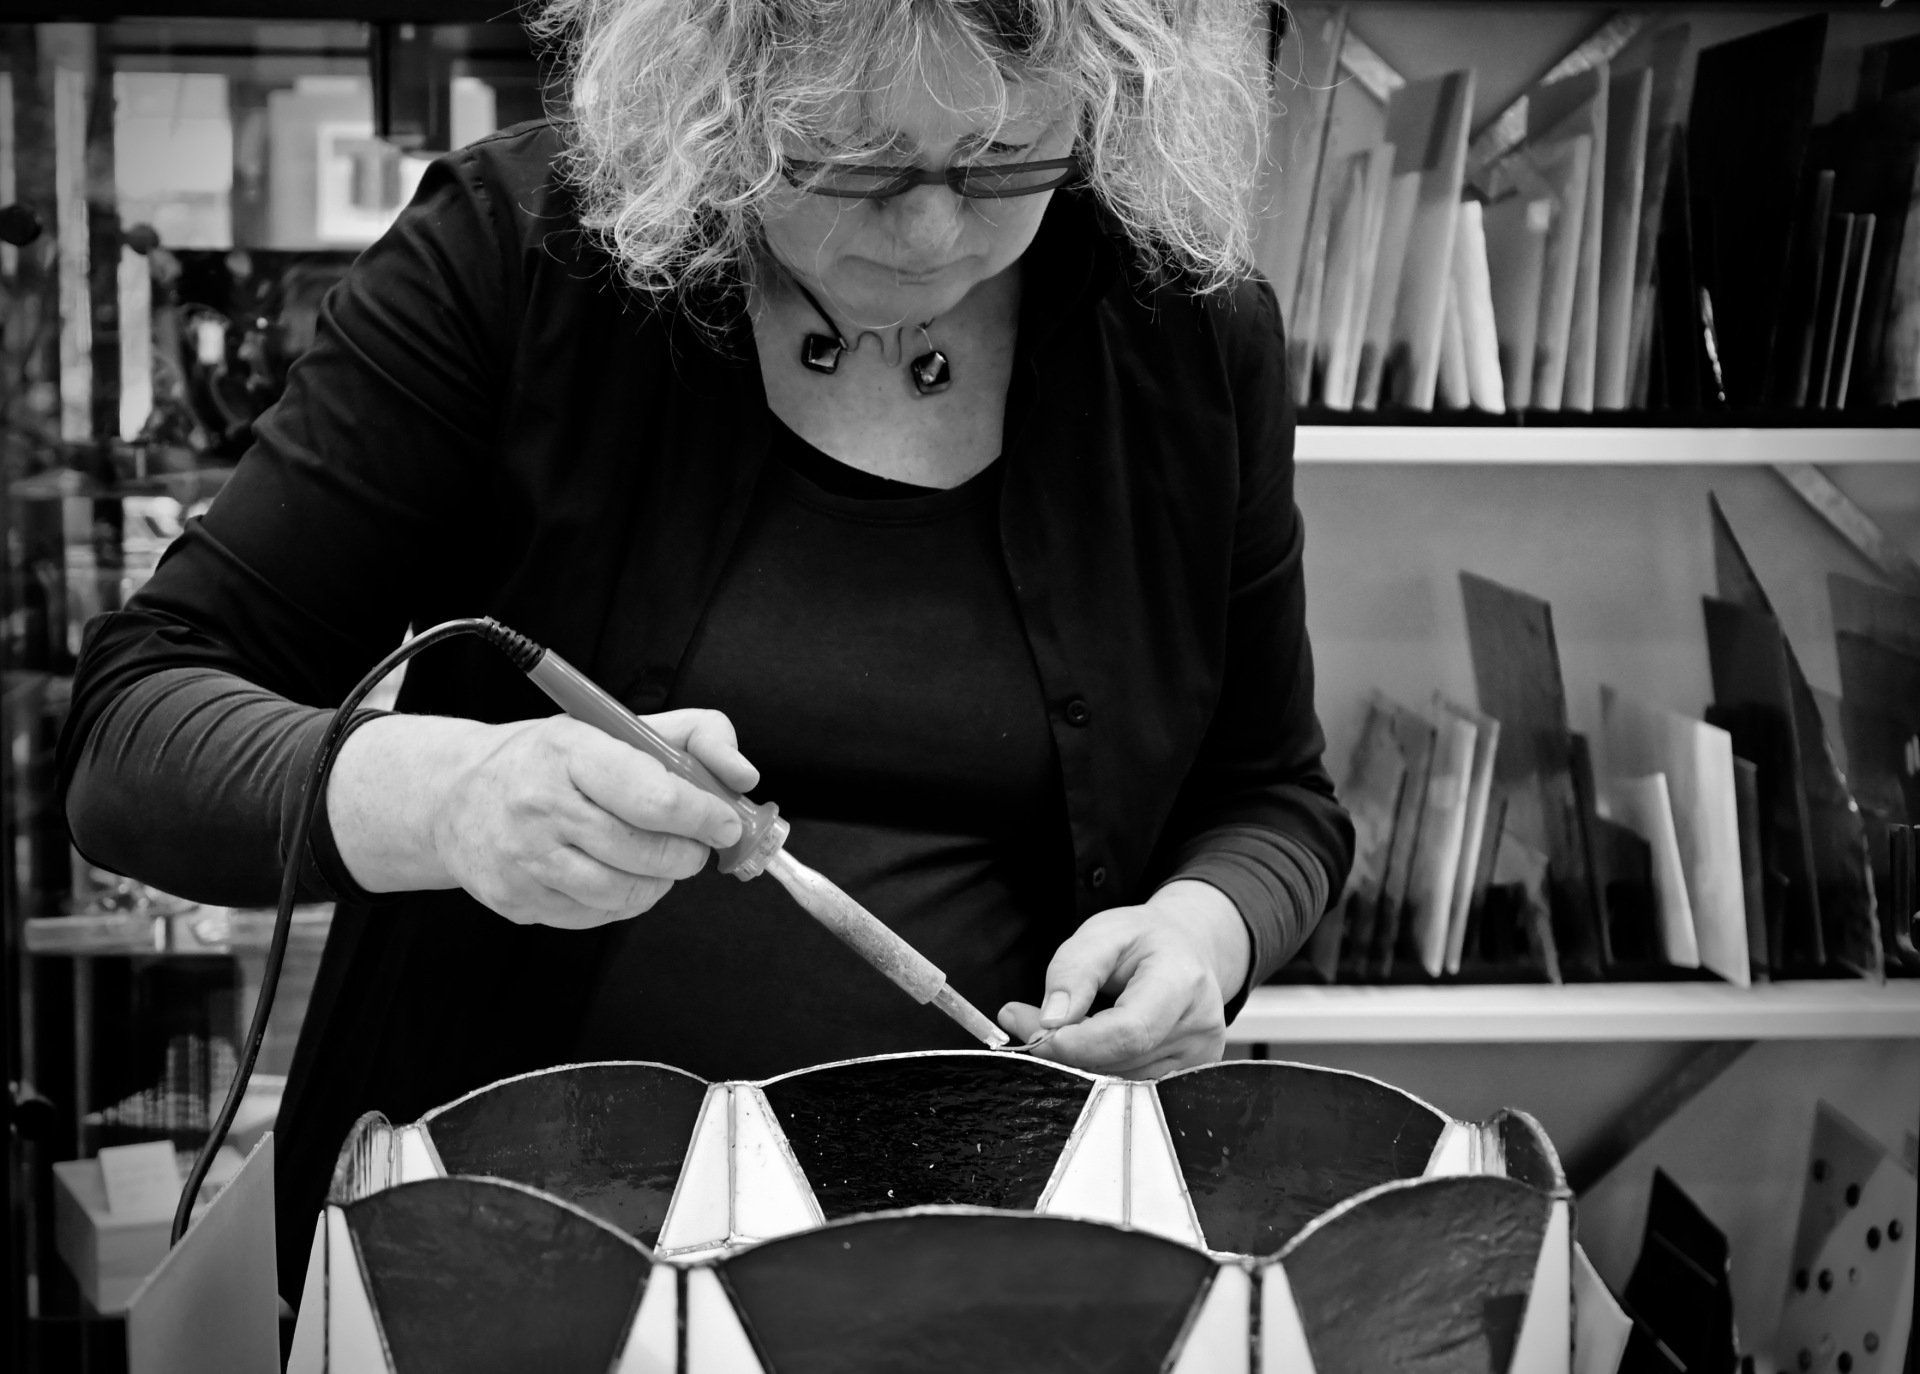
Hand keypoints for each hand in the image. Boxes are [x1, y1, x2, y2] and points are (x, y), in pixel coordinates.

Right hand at [427, 709, 756, 928]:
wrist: (456, 797)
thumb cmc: (551, 760)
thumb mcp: (616, 727)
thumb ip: (693, 736)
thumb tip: (743, 776)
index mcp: (568, 750)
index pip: (653, 796)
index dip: (703, 815)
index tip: (725, 821)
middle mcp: (539, 806)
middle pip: (647, 852)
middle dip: (688, 852)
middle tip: (694, 843)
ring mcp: (524, 860)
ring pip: (626, 892)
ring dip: (660, 881)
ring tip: (657, 858)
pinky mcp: (517, 901)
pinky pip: (598, 916)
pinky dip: (625, 901)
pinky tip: (616, 873)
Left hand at [997, 881, 1250, 1078]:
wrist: (1187, 951)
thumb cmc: (1142, 940)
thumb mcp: (1102, 933)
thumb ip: (1073, 972)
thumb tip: (1050, 1022)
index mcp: (1182, 982)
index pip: (1128, 1031)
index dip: (1077, 1042)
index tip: (1034, 1033)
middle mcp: (1198, 1028)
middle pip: (1120, 1061)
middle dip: (1064, 1051)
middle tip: (1020, 1021)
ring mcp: (1197, 1059)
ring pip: (1120, 1082)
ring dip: (1076, 1062)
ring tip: (1048, 1027)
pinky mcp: (1187, 1079)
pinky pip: (1128, 1088)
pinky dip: (1096, 1070)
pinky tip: (1079, 1045)